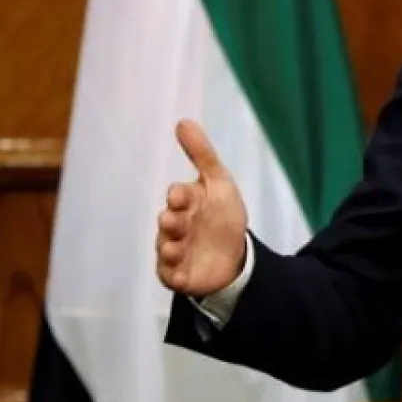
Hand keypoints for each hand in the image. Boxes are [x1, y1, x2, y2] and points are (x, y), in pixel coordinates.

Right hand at [154, 119, 248, 296]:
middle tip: (174, 221)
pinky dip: (176, 277)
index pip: (179, 196)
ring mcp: (175, 251)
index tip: (180, 195)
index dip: (179, 196)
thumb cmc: (222, 214)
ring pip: (167, 250)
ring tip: (174, 249)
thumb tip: (183, 121)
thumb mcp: (218, 182)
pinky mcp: (179, 274)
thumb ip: (202, 154)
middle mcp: (176, 226)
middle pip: (169, 224)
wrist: (234, 253)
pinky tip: (183, 279)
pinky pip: (173, 277)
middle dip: (171, 222)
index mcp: (186, 203)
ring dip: (169, 250)